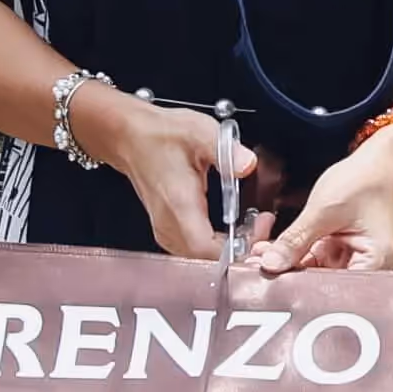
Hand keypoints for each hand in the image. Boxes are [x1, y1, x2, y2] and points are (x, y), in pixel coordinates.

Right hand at [84, 85, 254, 265]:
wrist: (131, 137)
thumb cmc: (161, 135)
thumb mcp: (200, 132)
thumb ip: (226, 150)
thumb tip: (247, 165)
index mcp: (179, 204)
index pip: (206, 249)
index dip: (236, 248)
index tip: (258, 229)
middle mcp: (169, 223)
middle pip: (207, 259)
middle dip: (240, 249)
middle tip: (261, 226)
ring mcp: (165, 230)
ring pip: (201, 258)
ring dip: (229, 249)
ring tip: (251, 226)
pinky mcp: (166, 230)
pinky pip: (194, 250)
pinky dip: (216, 245)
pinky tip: (232, 229)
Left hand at [247, 125, 392, 275]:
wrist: (377, 159)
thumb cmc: (365, 179)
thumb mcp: (323, 210)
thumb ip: (295, 239)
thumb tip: (271, 263)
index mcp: (374, 261)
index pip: (332, 287)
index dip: (298, 284)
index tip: (270, 276)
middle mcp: (367, 266)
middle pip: (322, 282)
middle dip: (289, 272)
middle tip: (259, 263)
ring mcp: (354, 258)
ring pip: (314, 270)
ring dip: (288, 261)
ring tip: (262, 251)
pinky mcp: (342, 249)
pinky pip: (314, 257)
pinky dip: (295, 250)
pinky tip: (275, 245)